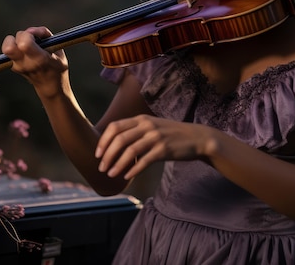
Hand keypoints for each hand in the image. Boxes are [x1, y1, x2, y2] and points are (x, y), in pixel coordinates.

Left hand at [1, 27, 68, 98]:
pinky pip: (10, 51)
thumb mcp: (58, 48)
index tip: (36, 36)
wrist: (50, 86)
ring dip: (16, 42)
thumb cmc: (56, 65)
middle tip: (28, 39)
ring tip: (28, 45)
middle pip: (8, 47)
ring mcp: (17, 67)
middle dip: (17, 37)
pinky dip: (17, 47)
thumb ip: (44, 34)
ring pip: (7, 47)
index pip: (24, 44)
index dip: (28, 35)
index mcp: (40, 60)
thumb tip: (30, 30)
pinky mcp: (13, 67)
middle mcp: (25, 64)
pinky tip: (27, 52)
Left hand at [95, 114, 211, 178]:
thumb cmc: (171, 134)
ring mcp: (155, 137)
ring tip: (110, 174)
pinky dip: (133, 169)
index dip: (103, 141)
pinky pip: (144, 161)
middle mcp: (147, 126)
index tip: (98, 154)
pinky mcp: (164, 150)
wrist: (197, 137)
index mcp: (141, 119)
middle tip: (101, 168)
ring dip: (117, 164)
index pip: (115, 127)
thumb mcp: (152, 126)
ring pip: (130, 151)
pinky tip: (126, 176)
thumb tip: (114, 144)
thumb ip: (136, 131)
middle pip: (119, 139)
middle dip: (107, 155)